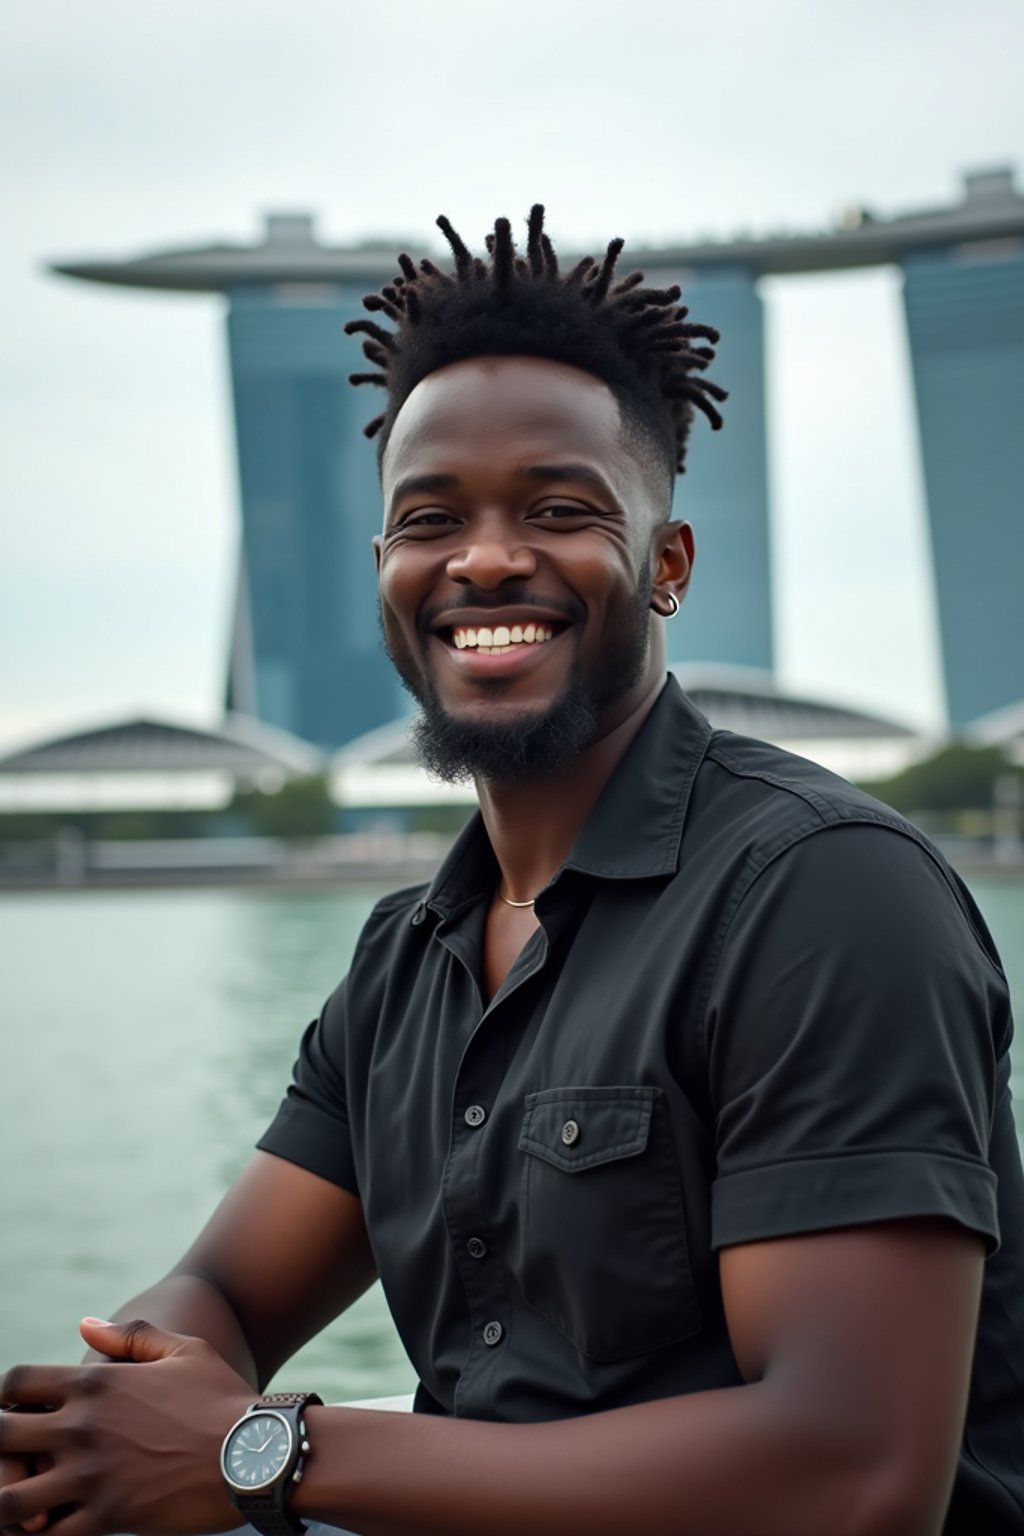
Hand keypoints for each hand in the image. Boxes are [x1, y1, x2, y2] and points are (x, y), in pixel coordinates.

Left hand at [0, 1319, 251, 1535]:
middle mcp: (83, 1427)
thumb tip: (83, 1324)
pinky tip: (48, 1529)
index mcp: (97, 1382)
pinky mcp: (108, 1517)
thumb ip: (129, 1336)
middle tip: (17, 1459)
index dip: (6, 1396)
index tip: (16, 1411)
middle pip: (0, 1436)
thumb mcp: (182, 1350)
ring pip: (10, 1498)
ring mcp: (92, 1475)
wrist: (255, 1451)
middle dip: (0, 1448)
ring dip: (9, 1498)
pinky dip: (39, 1535)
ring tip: (24, 1502)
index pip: (16, 1383)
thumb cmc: (221, 1396)